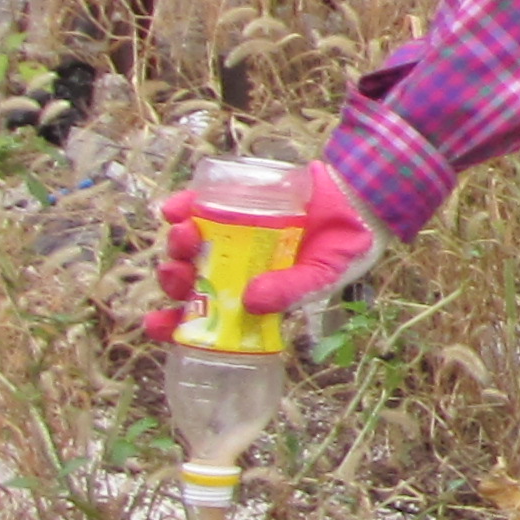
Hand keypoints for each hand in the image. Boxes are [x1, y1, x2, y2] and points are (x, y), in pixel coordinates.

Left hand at [145, 163, 382, 341]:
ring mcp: (229, 233)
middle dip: (174, 279)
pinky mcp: (232, 200)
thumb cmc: (346, 245)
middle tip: (178, 271)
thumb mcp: (324, 274)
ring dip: (176, 244)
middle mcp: (234, 266)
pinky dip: (180, 207)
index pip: (206, 316)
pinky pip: (195, 206)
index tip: (157, 324)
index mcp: (252, 293)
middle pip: (189, 280)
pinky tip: (176, 210)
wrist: (362, 196)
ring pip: (187, 245)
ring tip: (184, 234)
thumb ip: (294, 290)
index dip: (175, 323)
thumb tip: (252, 302)